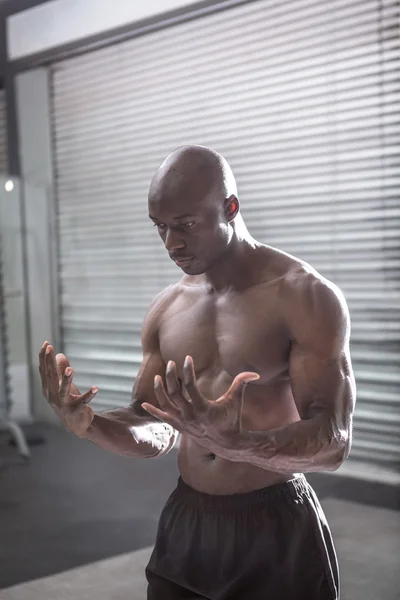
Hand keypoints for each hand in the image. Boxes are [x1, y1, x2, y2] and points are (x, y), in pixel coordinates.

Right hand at [39, 341, 98, 436]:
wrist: (76, 425)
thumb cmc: (68, 401)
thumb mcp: (64, 385)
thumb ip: (61, 370)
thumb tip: (59, 354)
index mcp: (48, 388)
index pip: (44, 370)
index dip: (44, 357)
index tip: (46, 343)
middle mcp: (52, 396)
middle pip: (50, 377)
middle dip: (49, 362)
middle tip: (50, 348)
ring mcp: (63, 404)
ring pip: (63, 390)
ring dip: (67, 379)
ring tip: (70, 369)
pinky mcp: (75, 410)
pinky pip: (83, 401)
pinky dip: (89, 395)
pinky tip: (96, 388)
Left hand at [141, 356, 258, 450]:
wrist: (227, 444)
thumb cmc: (232, 420)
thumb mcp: (236, 401)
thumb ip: (242, 384)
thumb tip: (254, 373)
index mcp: (203, 408)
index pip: (190, 386)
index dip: (188, 371)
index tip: (187, 358)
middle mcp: (190, 416)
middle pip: (174, 394)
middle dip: (171, 377)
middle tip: (171, 363)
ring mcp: (183, 423)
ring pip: (166, 405)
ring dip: (160, 391)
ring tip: (157, 377)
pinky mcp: (180, 427)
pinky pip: (163, 418)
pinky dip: (154, 411)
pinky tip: (144, 404)